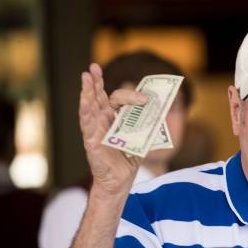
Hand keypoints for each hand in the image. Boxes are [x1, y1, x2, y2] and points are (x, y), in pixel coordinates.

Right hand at [79, 63, 147, 198]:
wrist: (121, 180)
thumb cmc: (129, 159)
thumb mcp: (142, 138)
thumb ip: (148, 125)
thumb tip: (162, 111)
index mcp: (113, 118)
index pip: (117, 99)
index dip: (131, 96)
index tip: (146, 99)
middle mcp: (102, 121)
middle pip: (98, 97)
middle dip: (95, 82)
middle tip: (93, 67)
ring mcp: (95, 130)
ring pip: (89, 107)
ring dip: (87, 91)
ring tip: (85, 76)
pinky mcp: (91, 142)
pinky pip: (87, 125)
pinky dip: (86, 111)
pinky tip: (85, 101)